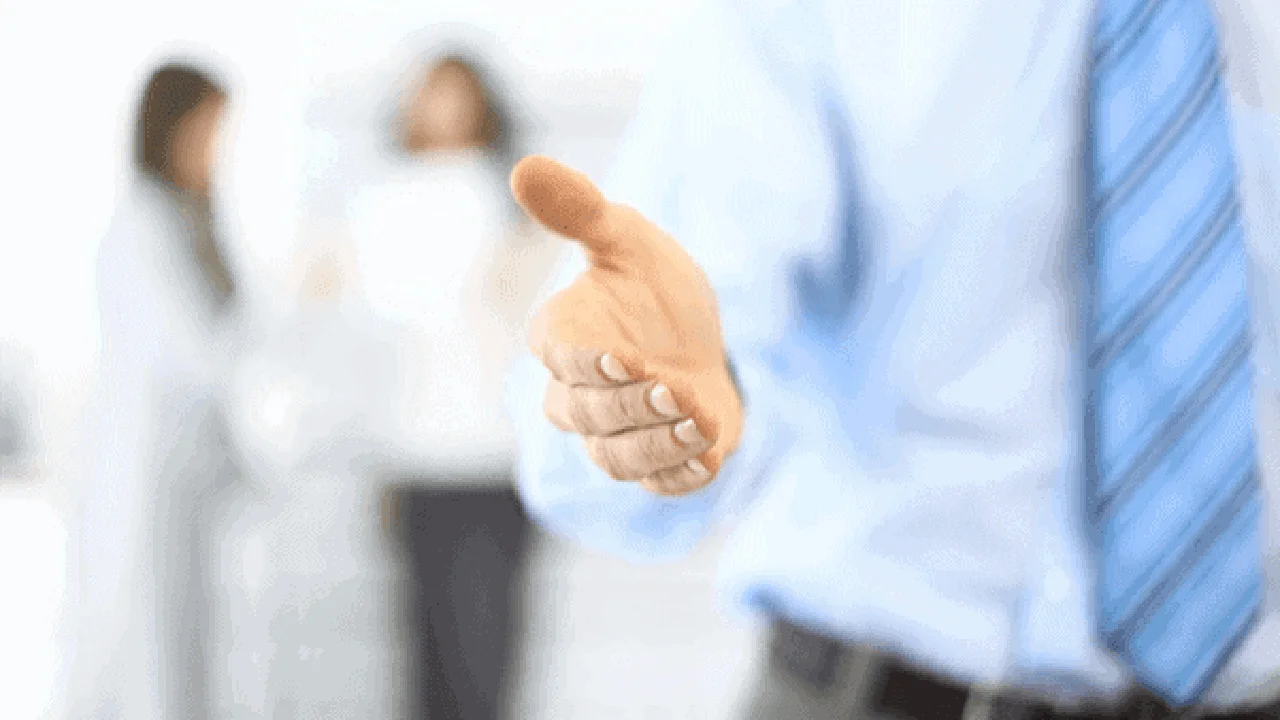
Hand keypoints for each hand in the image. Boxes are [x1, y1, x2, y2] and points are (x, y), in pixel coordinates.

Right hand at [510, 156, 743, 495]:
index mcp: (563, 336)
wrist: (698, 339)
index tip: (621, 358)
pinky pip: (657, 483)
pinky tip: (710, 457)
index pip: (555, 358)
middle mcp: (577, 393)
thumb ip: (580, 211)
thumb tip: (526, 167)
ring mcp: (615, 435)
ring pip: (618, 458)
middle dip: (630, 406)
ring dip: (658, 445)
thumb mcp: (626, 239)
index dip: (583, 365)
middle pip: (584, 415)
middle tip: (675, 387)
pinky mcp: (656, 463)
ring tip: (702, 422)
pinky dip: (681, 476)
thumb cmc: (650, 287)